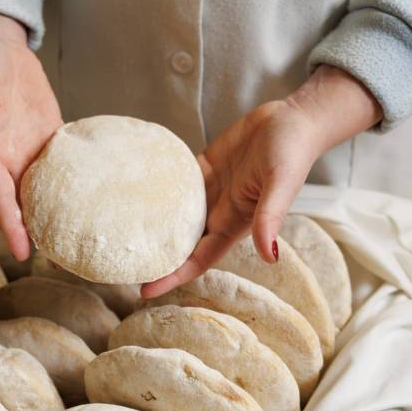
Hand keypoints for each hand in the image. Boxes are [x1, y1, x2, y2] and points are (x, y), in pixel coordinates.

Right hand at [0, 8, 61, 260]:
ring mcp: (30, 153)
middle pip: (22, 205)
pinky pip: (62, 171)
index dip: (9, 225)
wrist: (1, 50)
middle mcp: (10, 159)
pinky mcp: (49, 142)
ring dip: (55, 219)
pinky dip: (73, 190)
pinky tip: (89, 206)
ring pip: (43, 194)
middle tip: (58, 264)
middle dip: (37, 234)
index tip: (22, 252)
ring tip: (76, 246)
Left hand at [141, 65, 381, 297]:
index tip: (143, 290)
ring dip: (150, 226)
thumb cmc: (292, 155)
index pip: (197, 260)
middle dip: (153, 257)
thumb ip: (270, 219)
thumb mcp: (281, 186)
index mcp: (233, 224)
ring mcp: (208, 190)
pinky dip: (156, 188)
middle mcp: (217, 212)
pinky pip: (175, 182)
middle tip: (119, 263)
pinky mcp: (203, 168)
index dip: (172, 277)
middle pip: (178, 244)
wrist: (293, 120)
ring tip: (118, 232)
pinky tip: (134, 189)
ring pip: (173, 216)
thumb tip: (270, 257)